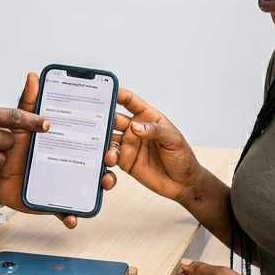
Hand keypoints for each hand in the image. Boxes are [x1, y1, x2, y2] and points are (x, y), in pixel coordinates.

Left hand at [0, 72, 117, 228]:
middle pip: (100, 161)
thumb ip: (27, 103)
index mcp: (66, 143)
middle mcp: (71, 162)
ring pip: (92, 185)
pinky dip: (72, 216)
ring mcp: (66, 183)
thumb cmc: (12, 150)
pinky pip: (69, 211)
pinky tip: (72, 217)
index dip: (106, 135)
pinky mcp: (55, 202)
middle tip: (109, 157)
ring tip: (102, 184)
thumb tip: (33, 77)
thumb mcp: (20, 126)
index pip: (93, 138)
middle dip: (110, 161)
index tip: (113, 131)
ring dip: (102, 185)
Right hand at [105, 88, 205, 204]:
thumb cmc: (182, 157)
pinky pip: (110, 158)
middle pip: (113, 119)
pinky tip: (109, 166)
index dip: (117, 94)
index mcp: (147, 117)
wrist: (183, 184)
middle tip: (91, 121)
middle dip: (101, 118)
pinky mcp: (124, 161)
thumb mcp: (173, 140)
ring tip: (108, 153)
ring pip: (108, 139)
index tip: (104, 91)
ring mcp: (128, 145)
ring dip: (102, 143)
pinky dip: (106, 162)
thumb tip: (135, 126)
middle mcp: (134, 129)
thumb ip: (154, 131)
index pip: (130, 101)